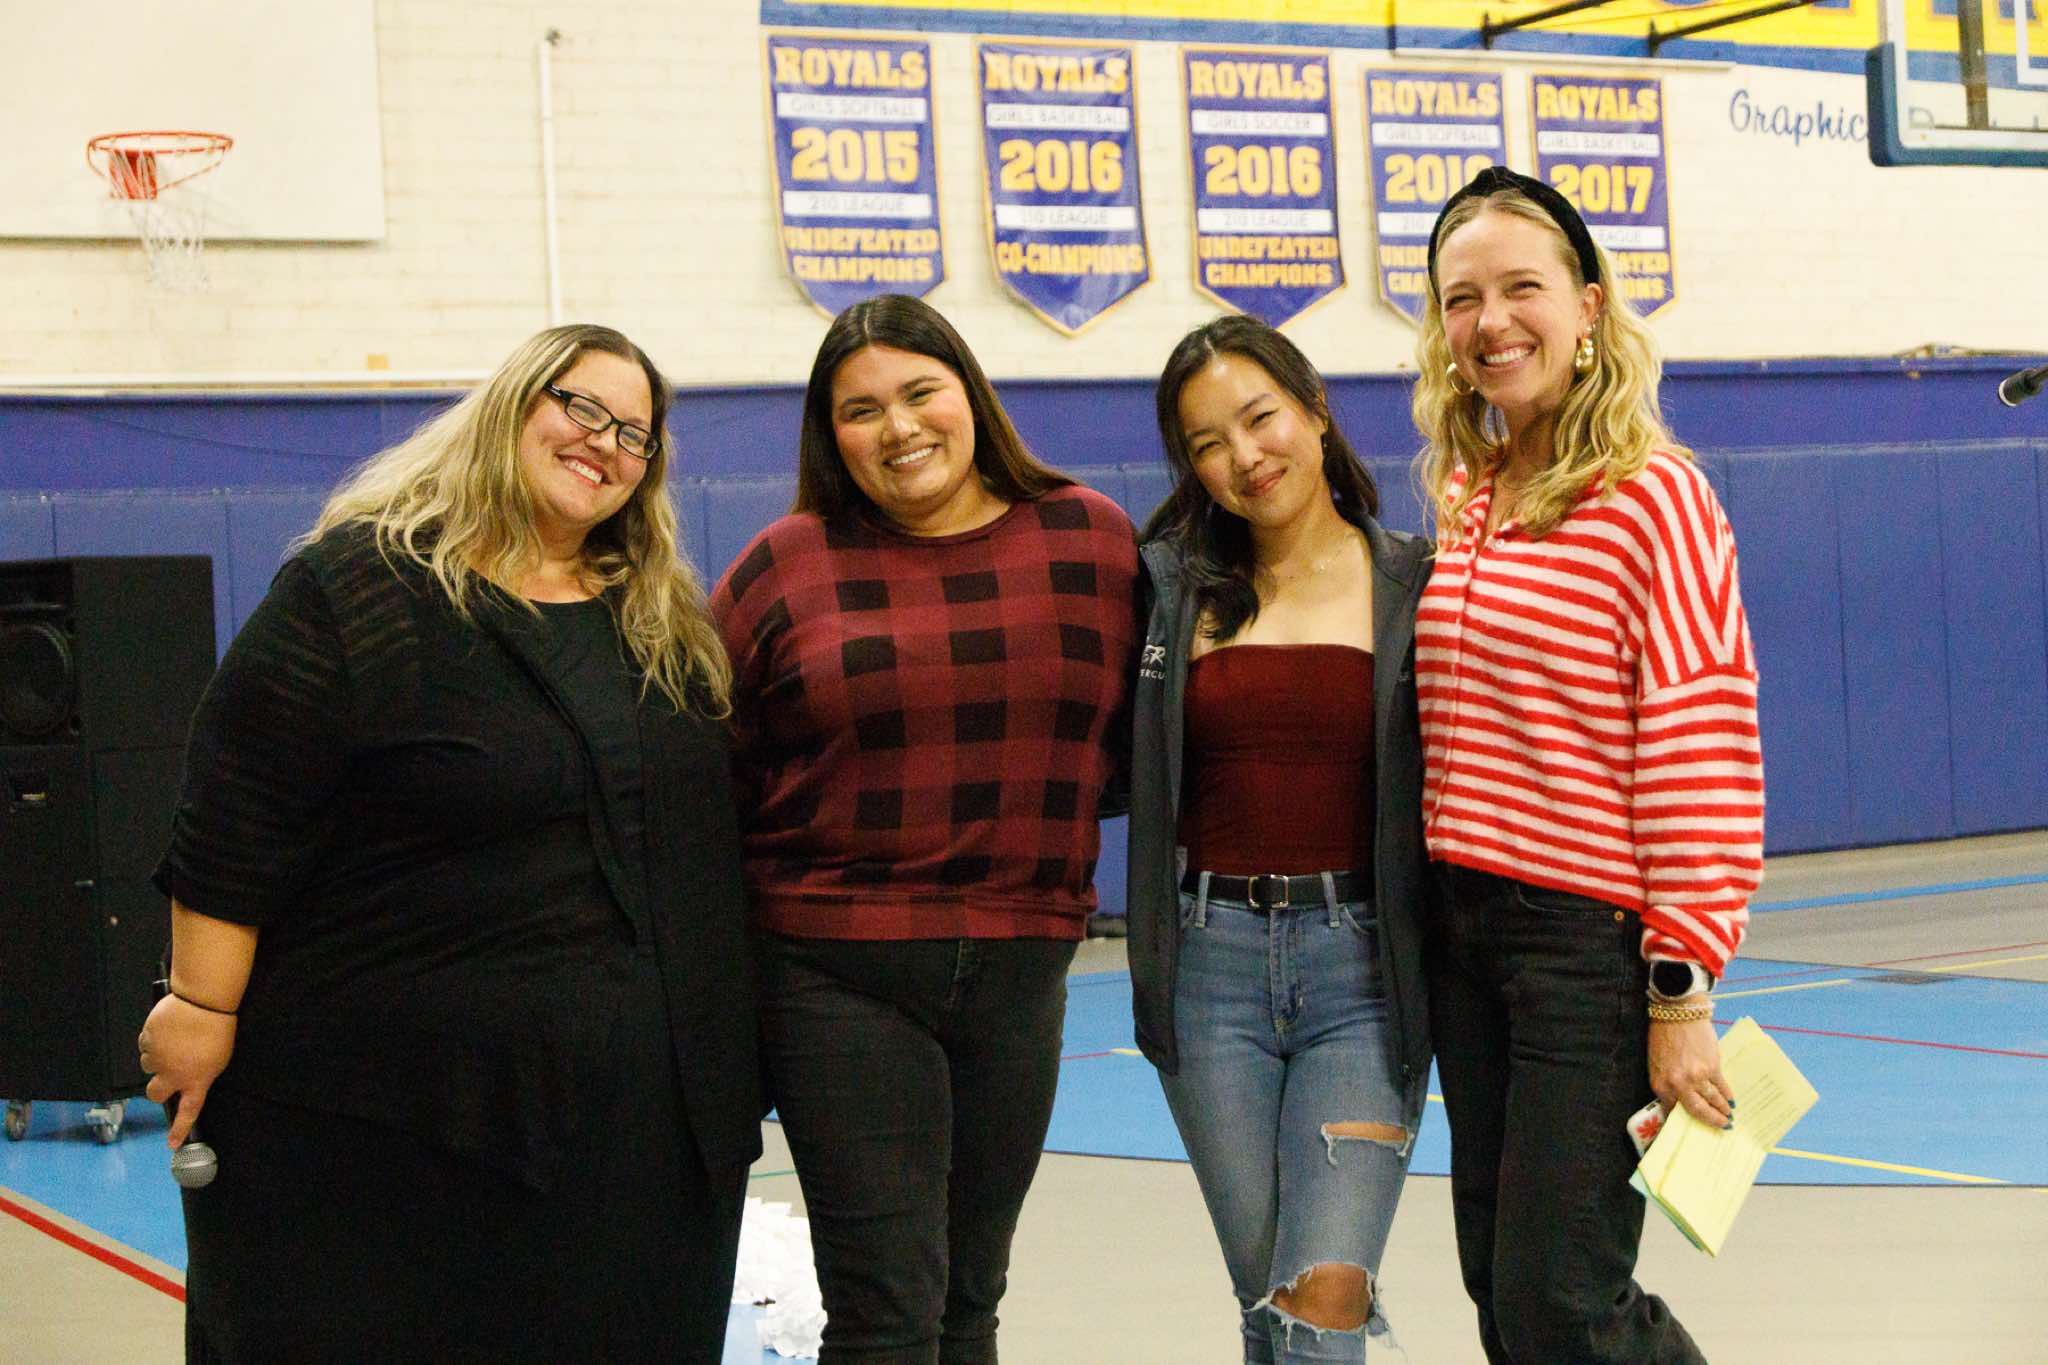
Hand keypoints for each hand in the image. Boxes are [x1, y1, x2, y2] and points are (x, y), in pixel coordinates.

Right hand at [137, 994, 236, 1149]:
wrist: (203, 1002)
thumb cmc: (217, 1028)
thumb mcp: (219, 1058)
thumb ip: (201, 1074)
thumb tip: (189, 1080)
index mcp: (196, 1080)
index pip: (189, 1111)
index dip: (179, 1129)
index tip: (172, 1143)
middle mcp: (173, 1074)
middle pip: (155, 1094)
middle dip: (158, 1089)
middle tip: (166, 1077)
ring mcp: (157, 1058)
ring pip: (148, 1066)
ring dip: (157, 1058)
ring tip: (174, 1042)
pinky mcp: (147, 1041)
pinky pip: (144, 1046)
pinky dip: (152, 1041)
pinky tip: (166, 1031)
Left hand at [1648, 1012, 1733, 1127]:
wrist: (1677, 1013)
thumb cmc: (1663, 1036)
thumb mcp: (1656, 1063)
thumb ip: (1667, 1083)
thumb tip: (1680, 1100)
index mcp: (1660, 1084)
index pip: (1673, 1111)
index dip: (1685, 1121)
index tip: (1694, 1129)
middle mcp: (1678, 1085)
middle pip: (1697, 1111)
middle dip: (1711, 1121)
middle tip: (1721, 1127)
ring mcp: (1696, 1077)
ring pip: (1712, 1100)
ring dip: (1722, 1110)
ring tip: (1728, 1116)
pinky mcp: (1712, 1067)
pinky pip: (1721, 1086)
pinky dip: (1727, 1095)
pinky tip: (1731, 1100)